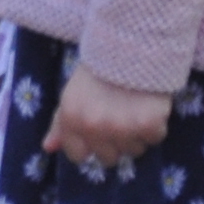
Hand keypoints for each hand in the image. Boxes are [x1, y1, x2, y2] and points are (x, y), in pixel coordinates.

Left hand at [45, 65, 173, 168]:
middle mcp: (95, 127)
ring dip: (136, 135)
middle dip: (114, 142)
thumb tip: (49, 148)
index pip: (78, 156)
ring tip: (134, 108)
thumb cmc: (98, 70)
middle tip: (119, 117)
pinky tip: (148, 106)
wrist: (131, 44)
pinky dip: (155, 126)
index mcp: (71, 119)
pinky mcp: (149, 125)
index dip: (89, 145)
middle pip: (108, 158)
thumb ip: (61, 123)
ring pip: (133, 151)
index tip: (98, 132)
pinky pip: (154, 139)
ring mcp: (123, 129)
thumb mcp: (72, 93)